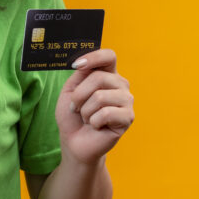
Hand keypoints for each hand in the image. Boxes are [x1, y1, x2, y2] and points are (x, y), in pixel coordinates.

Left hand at [55, 48, 133, 165]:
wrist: (74, 142)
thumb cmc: (72, 115)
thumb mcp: (70, 90)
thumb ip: (80, 74)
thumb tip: (86, 63)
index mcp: (107, 74)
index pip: (109, 56)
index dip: (94, 57)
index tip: (76, 66)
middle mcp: (120, 85)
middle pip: (99, 77)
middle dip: (79, 95)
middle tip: (75, 107)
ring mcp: (127, 101)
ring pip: (100, 97)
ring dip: (85, 110)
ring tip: (87, 118)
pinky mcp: (128, 117)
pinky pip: (106, 113)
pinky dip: (93, 121)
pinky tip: (96, 126)